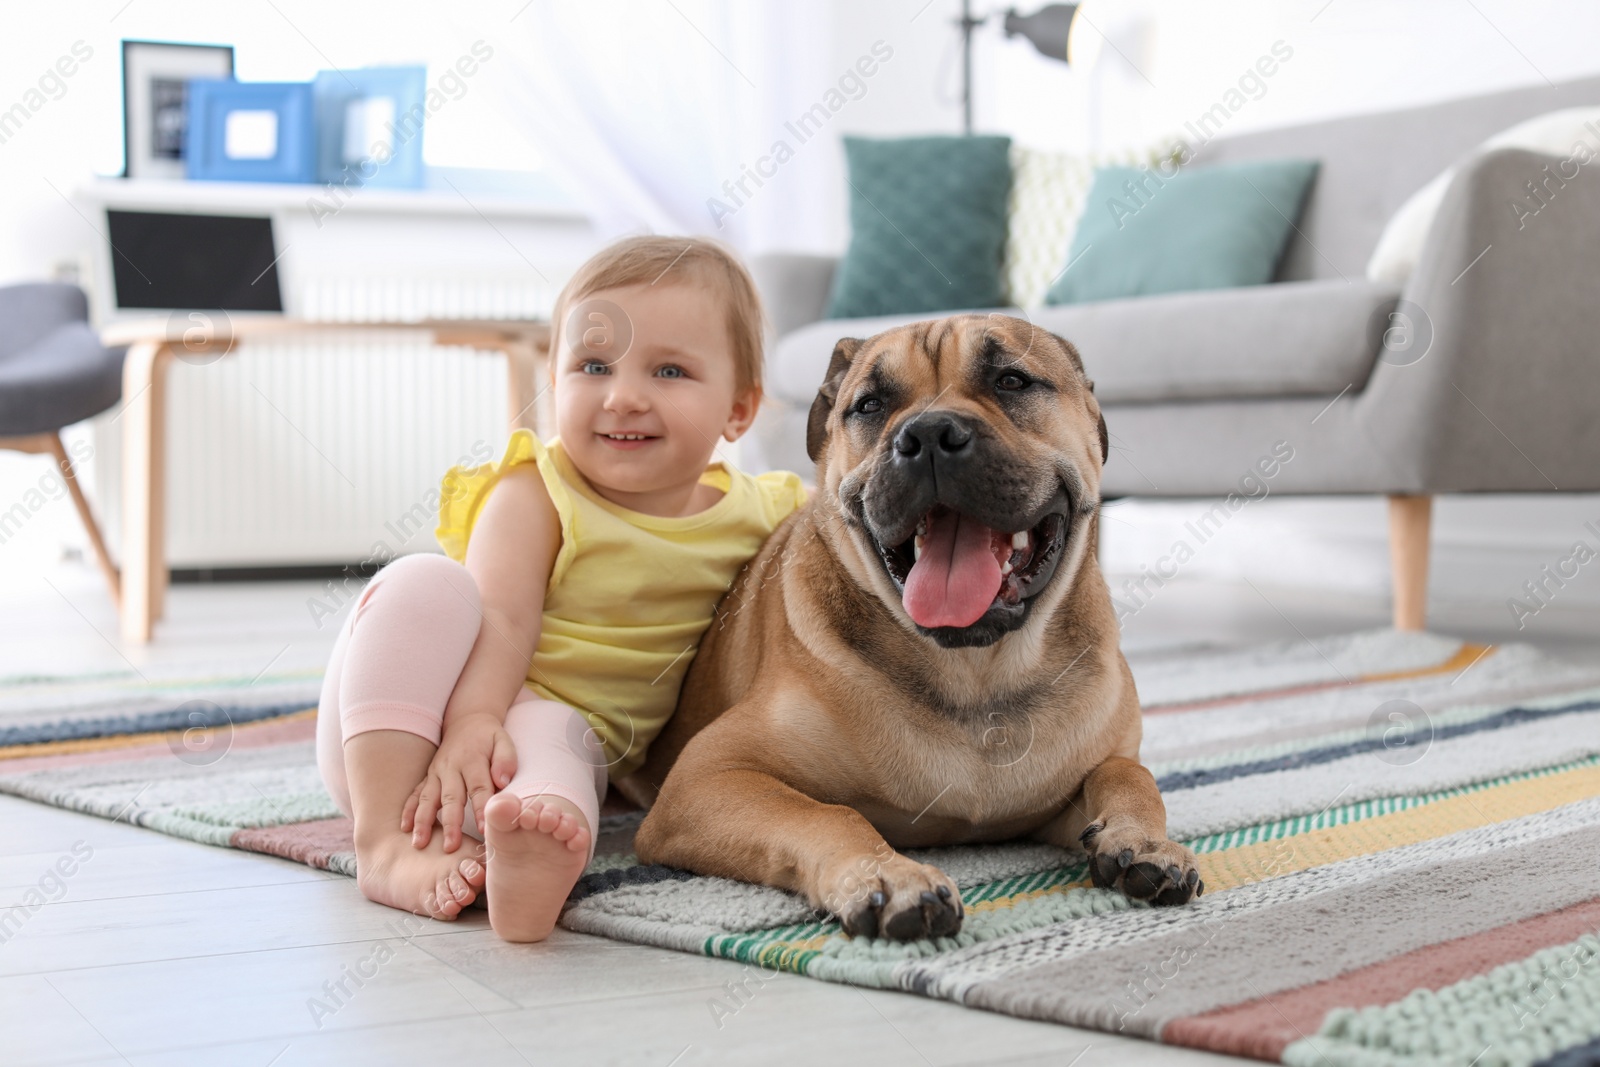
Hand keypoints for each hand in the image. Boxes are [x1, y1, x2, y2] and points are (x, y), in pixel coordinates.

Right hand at [401, 712, 516, 852]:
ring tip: (419, 843)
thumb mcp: (503, 740)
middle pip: (451, 798)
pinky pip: (416, 794)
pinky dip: (409, 810)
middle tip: (450, 847)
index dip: (481, 809)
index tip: (485, 831)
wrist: (467, 722)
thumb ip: (506, 760)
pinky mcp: (428, 777)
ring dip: (423, 821)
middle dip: (450, 823)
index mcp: (473, 760)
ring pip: (428, 799)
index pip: (479, 788)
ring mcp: (436, 773)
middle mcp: (451, 768)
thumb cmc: (489, 737)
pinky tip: (404, 828)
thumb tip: (503, 781)